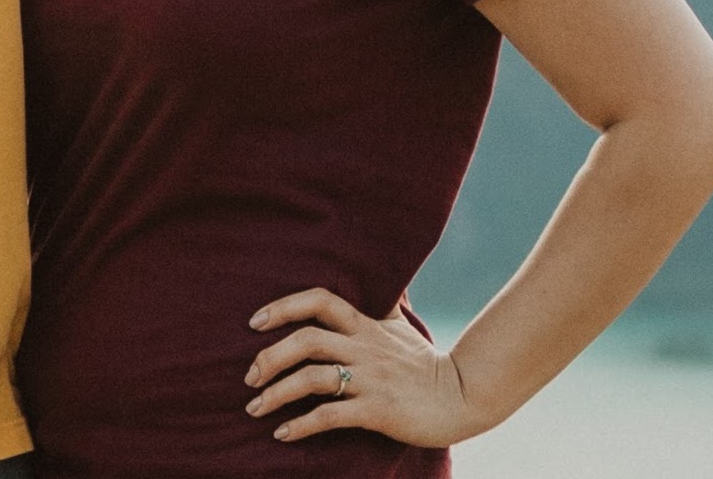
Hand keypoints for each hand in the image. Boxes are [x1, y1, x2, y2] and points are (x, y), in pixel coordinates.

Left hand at [242, 289, 487, 446]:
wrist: (463, 397)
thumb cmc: (426, 364)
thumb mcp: (402, 327)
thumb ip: (383, 303)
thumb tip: (380, 279)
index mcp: (366, 325)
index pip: (320, 301)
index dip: (284, 306)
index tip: (254, 322)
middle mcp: (364, 348)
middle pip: (306, 341)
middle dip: (269, 358)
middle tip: (249, 377)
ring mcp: (370, 379)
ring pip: (312, 379)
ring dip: (276, 395)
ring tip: (255, 409)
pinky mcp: (377, 410)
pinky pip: (329, 416)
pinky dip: (300, 426)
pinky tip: (283, 434)